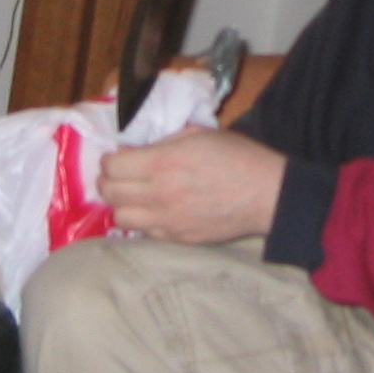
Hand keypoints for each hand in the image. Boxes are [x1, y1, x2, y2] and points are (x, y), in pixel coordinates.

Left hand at [98, 127, 285, 244]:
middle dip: (108, 181)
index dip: (109, 159)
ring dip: (121, 204)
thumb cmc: (236, 156)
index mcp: (162, 162)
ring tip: (132, 196)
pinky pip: (144, 232)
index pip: (112, 165)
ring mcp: (167, 220)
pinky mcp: (178, 238)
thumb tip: (135, 150)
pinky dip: (142, 220)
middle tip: (118, 175)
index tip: (117, 157)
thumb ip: (163, 141)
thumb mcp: (198, 134)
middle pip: (110, 192)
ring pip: (120, 217)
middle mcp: (158, 194)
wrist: (266, 194)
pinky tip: (153, 211)